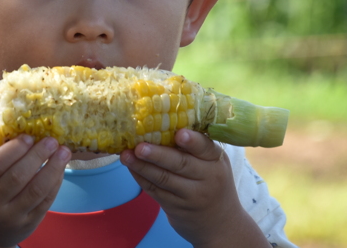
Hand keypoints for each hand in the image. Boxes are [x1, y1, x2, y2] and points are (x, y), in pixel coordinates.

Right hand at [0, 137, 70, 247]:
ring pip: (35, 191)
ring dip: (53, 168)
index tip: (29, 136)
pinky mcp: (28, 225)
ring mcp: (11, 216)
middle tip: (52, 140)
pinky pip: (45, 202)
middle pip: (17, 177)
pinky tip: (61, 169)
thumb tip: (12, 122)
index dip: (13, 149)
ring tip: (64, 151)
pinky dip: (55, 183)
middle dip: (38, 156)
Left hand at [120, 130, 268, 247]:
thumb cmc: (212, 182)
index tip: (179, 133)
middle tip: (139, 146)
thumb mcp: (213, 164)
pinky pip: (156, 191)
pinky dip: (141, 178)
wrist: (220, 224)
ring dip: (142, 166)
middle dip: (158, 154)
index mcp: (216, 160)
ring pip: (164, 179)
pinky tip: (131, 167)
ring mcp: (191, 196)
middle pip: (181, 164)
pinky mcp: (176, 208)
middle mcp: (207, 178)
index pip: (205, 148)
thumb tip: (162, 122)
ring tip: (126, 155)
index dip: (192, 141)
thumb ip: (196, 148)